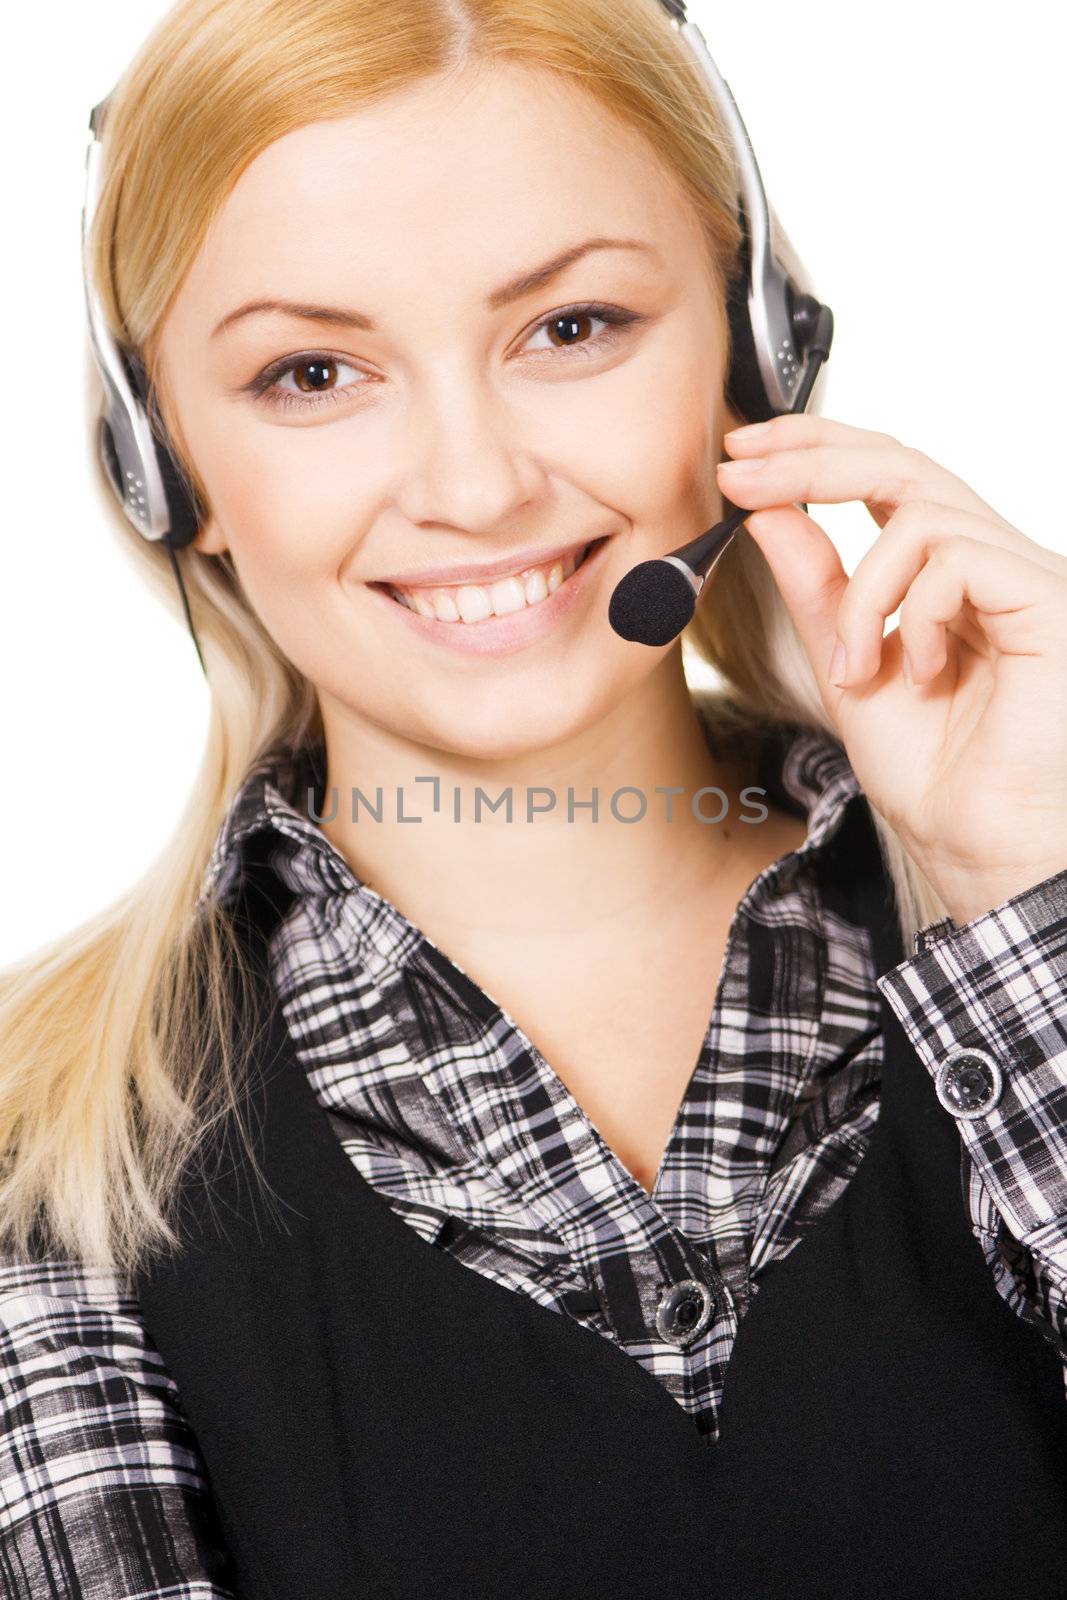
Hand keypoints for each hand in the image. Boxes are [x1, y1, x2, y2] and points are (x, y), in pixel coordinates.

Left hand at [716, 415, 1066, 924]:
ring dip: (859, 594)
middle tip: (738, 471)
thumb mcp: (846, 666)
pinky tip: (918, 675)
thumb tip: (768, 513)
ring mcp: (1025, 577)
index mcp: (948, 572)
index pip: (885, 475)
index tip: (739, 451)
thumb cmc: (931, 772)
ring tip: (853, 669)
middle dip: (810, 458)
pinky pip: (956, 558)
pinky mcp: (1047, 600)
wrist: (977, 845)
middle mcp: (993, 561)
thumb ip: (815, 589)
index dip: (813, 448)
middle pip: (902, 462)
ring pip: (919, 515)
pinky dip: (911, 615)